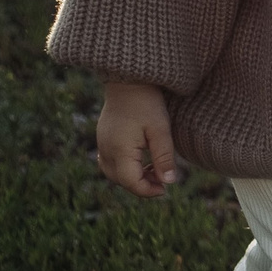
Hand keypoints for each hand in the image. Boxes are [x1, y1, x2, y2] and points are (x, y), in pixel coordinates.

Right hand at [96, 80, 180, 196]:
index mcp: (119, 150)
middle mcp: (106, 149)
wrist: (129, 79)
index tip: (165, 189)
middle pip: (121, 180)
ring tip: (153, 171)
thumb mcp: (161, 130)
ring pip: (113, 173)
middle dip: (142, 185)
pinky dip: (124, 168)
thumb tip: (169, 183)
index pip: (131, 182)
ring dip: (132, 177)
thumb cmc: (147, 103)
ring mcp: (102, 143)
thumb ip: (164, 157)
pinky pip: (110, 162)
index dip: (148, 191)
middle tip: (163, 180)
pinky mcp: (103, 137)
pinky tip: (141, 161)